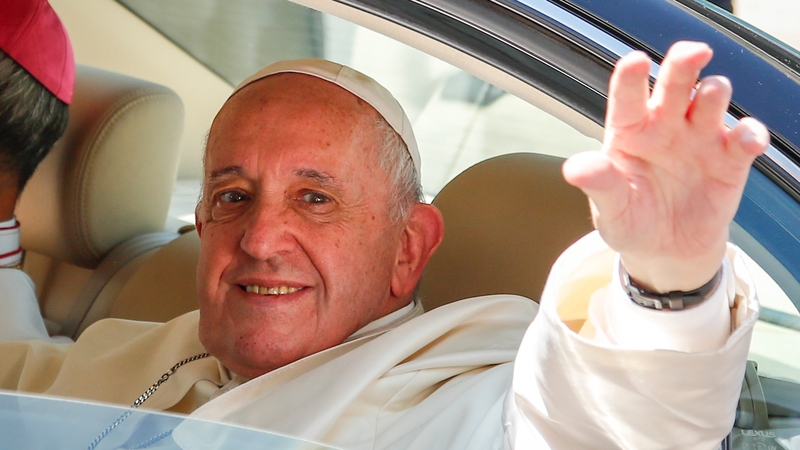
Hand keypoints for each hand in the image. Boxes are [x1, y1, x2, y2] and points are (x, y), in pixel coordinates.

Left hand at [563, 41, 768, 291]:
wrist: (665, 252)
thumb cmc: (630, 221)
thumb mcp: (610, 209)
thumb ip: (598, 185)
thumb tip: (574, 168)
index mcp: (629, 131)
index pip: (628, 96)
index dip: (632, 77)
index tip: (635, 61)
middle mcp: (665, 126)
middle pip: (676, 83)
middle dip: (684, 64)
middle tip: (693, 53)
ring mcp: (699, 139)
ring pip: (711, 99)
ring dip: (714, 92)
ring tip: (710, 96)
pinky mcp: (730, 159)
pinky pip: (744, 138)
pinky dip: (749, 134)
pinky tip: (747, 141)